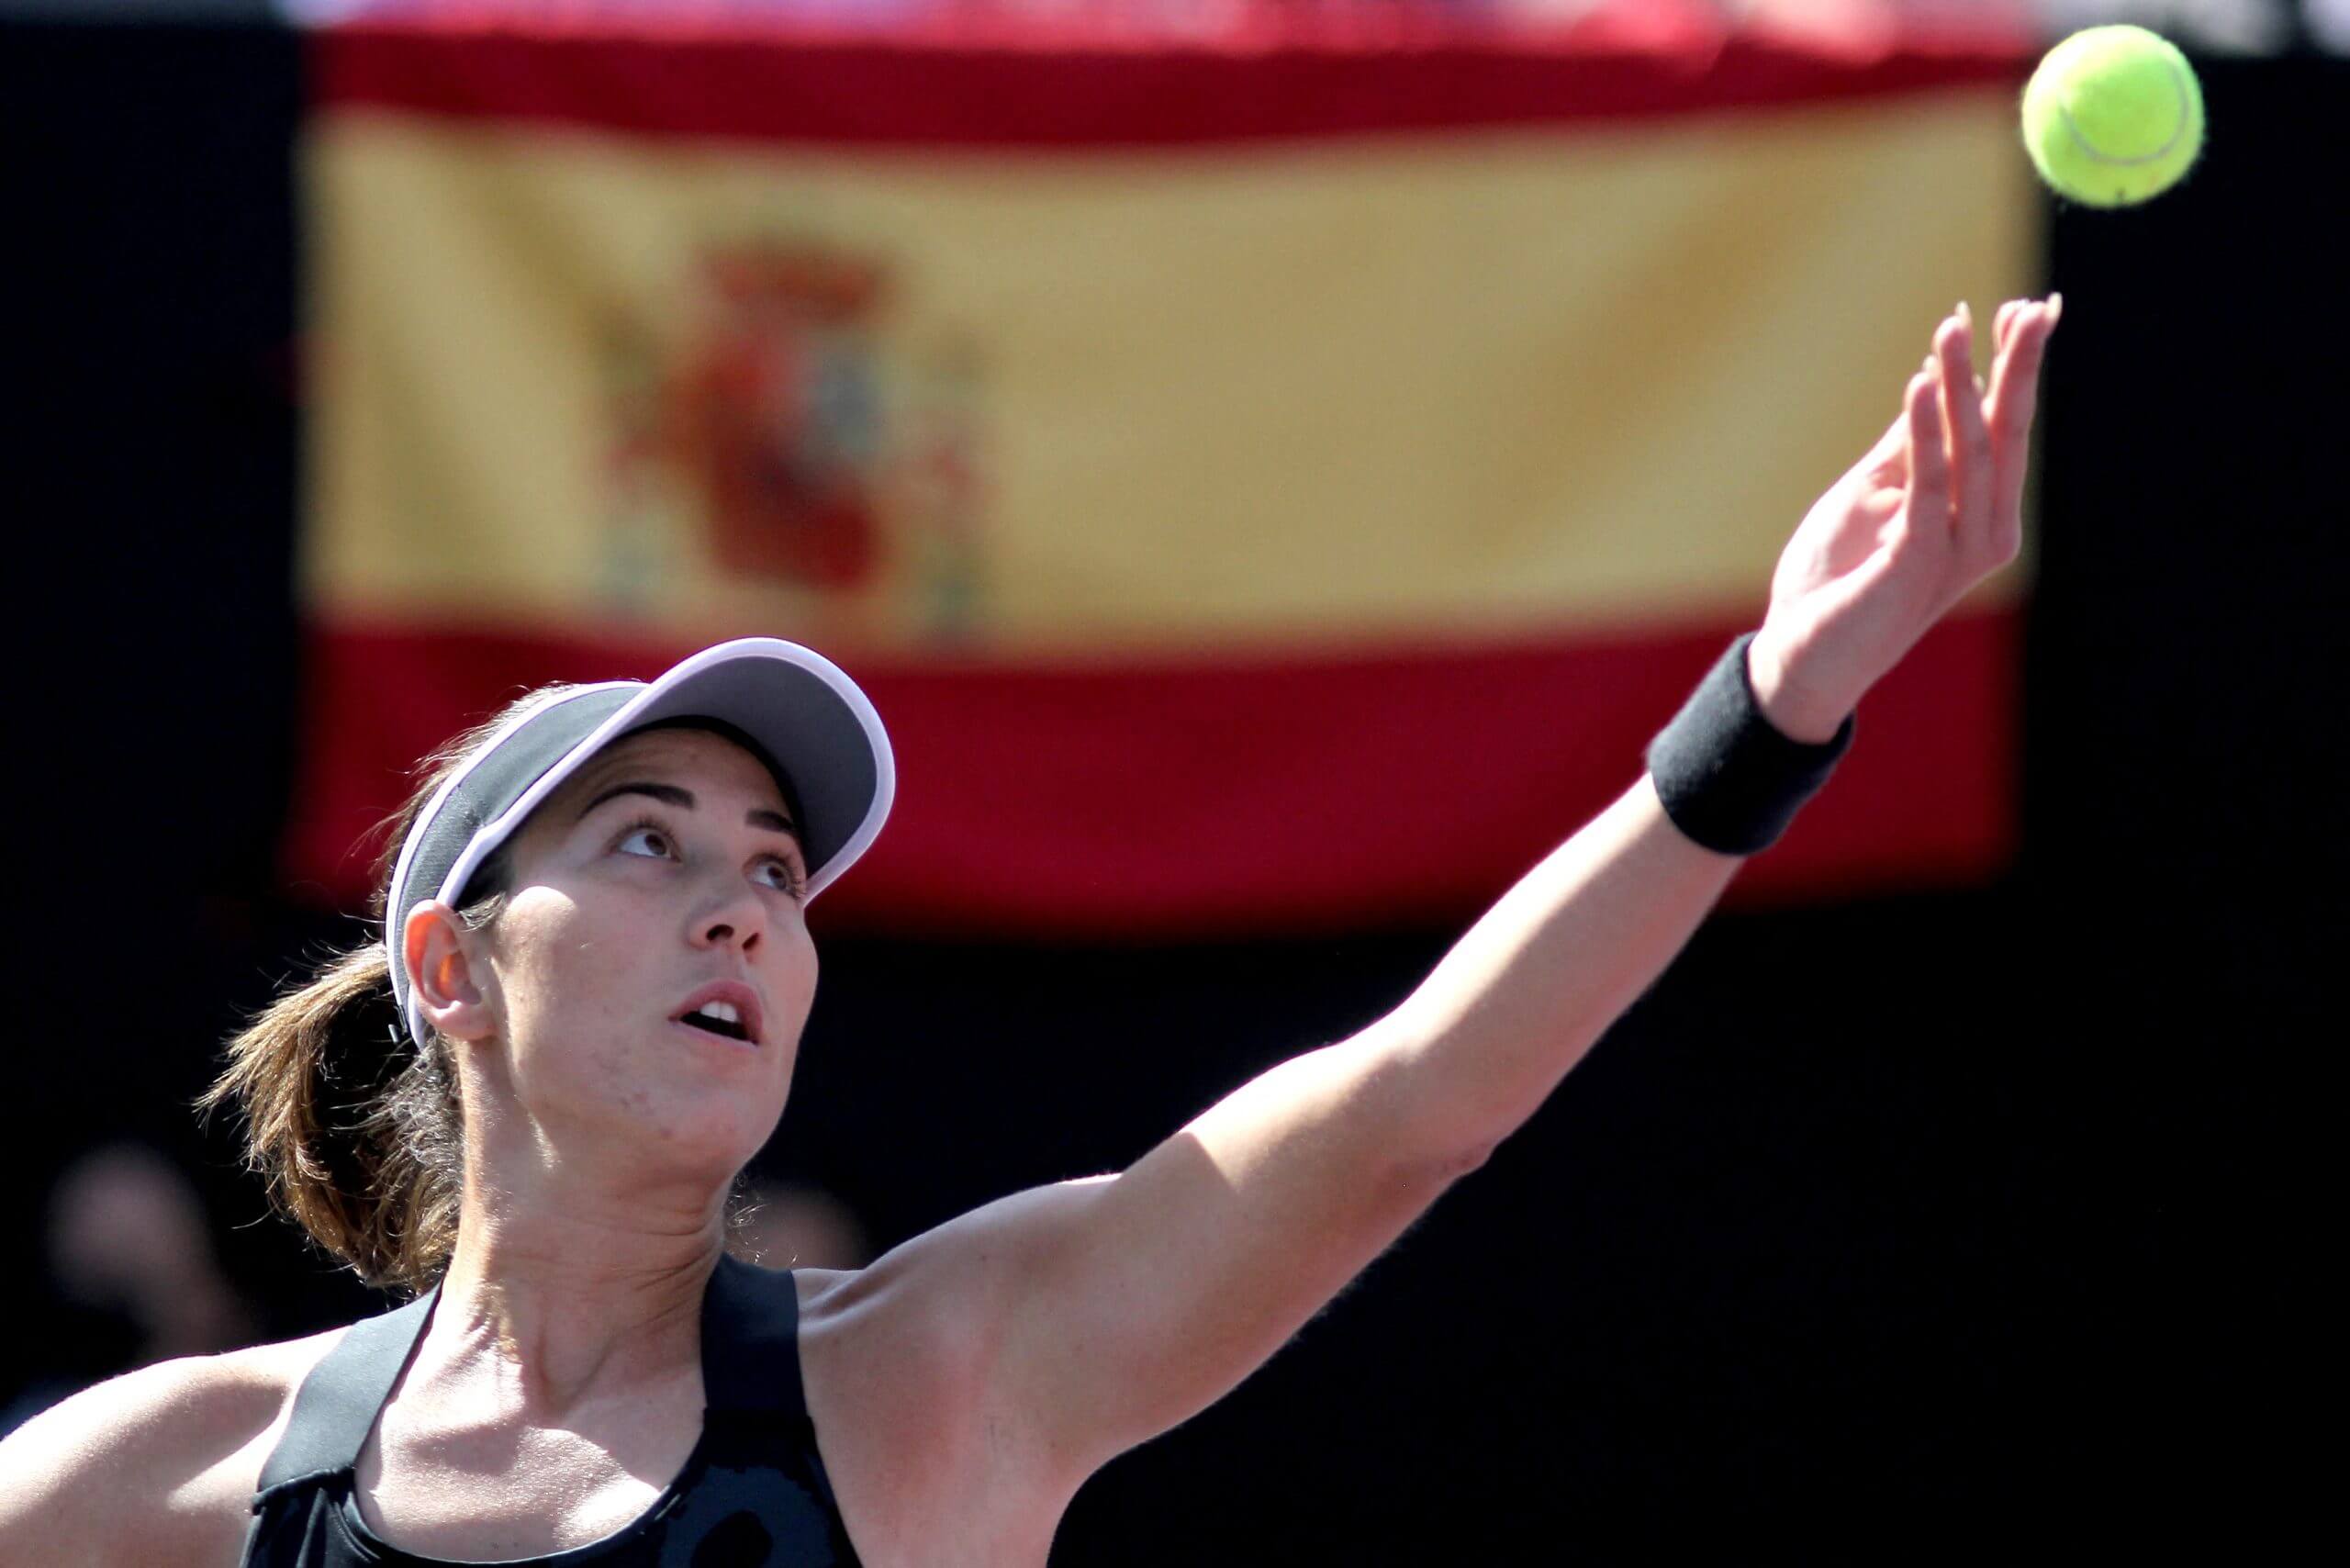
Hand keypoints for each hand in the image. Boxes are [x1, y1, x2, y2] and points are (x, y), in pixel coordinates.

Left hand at [1746, 295, 2060, 741]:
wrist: (1800, 654)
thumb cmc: (1837, 579)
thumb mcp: (1873, 495)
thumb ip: (1908, 446)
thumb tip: (1935, 377)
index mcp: (1979, 515)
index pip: (2005, 430)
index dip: (2014, 370)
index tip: (2023, 309)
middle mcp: (1983, 532)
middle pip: (2007, 436)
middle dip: (2016, 369)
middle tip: (2030, 306)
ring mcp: (1954, 552)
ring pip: (1970, 453)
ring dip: (1962, 386)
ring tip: (1954, 328)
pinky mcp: (1915, 563)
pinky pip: (1926, 487)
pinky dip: (1924, 433)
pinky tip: (1920, 384)